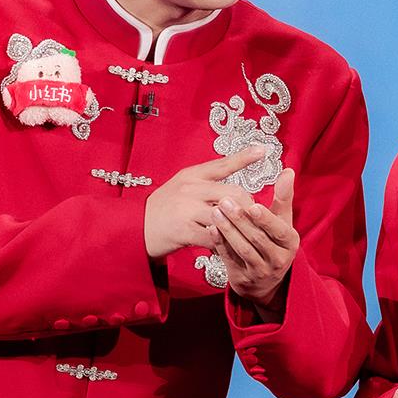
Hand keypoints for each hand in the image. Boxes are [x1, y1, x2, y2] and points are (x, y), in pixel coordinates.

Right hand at [144, 148, 262, 257]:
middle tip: (254, 217)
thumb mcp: (181, 187)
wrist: (135, 228)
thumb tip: (232, 191)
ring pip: (226, 214)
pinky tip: (226, 247)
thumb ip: (204, 185)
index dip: (243, 157)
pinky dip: (224, 243)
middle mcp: (190, 188)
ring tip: (246, 233)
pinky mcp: (184, 230)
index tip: (262, 151)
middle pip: (233, 192)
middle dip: (248, 206)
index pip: (222, 164)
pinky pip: (214, 236)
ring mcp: (186, 209)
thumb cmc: (163, 209)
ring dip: (239, 226)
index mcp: (191, 175)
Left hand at [209, 167, 298, 307]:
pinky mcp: (242, 278)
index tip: (253, 205)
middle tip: (225, 201)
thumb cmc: (274, 242)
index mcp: (290, 242)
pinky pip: (229, 259)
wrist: (265, 281)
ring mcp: (260, 271)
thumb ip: (284, 197)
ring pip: (243, 249)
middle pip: (258, 238)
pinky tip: (210, 229)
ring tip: (215, 212)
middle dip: (241, 220)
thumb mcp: (283, 221)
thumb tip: (288, 170)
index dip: (266, 219)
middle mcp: (278, 259)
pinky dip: (220, 244)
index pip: (279, 230)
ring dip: (228, 230)